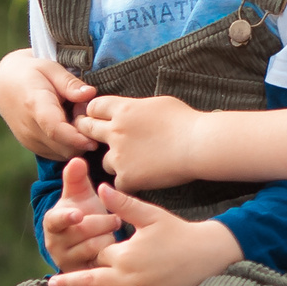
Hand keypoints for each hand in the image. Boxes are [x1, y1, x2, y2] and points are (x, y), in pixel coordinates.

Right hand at [0, 49, 96, 156]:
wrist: (6, 85)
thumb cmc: (33, 73)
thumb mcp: (51, 69)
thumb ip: (70, 83)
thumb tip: (90, 93)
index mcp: (35, 105)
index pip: (55, 129)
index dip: (76, 138)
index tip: (94, 141)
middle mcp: (30, 127)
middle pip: (63, 146)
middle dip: (83, 138)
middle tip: (90, 119)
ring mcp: (29, 139)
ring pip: (62, 153)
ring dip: (77, 144)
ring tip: (78, 120)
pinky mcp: (31, 146)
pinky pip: (57, 154)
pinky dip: (69, 146)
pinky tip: (71, 129)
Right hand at [40, 157, 121, 270]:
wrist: (90, 242)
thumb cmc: (85, 213)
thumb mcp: (80, 196)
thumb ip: (76, 178)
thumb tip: (76, 159)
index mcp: (53, 222)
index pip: (55, 220)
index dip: (66, 217)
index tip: (78, 214)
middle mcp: (55, 243)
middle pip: (80, 233)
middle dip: (101, 223)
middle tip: (115, 219)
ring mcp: (67, 260)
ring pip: (92, 248)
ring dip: (108, 238)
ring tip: (115, 232)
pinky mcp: (80, 274)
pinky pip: (98, 264)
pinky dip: (110, 256)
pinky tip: (116, 249)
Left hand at [46, 186, 240, 285]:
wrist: (210, 252)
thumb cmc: (180, 232)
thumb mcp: (151, 215)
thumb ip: (123, 204)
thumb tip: (101, 187)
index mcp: (125, 253)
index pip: (98, 256)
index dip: (91, 253)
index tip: (85, 252)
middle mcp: (128, 276)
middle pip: (91, 281)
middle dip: (70, 283)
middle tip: (51, 285)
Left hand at [73, 95, 208, 190]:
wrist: (198, 144)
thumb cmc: (186, 121)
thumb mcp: (159, 103)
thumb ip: (137, 108)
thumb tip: (132, 112)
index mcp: (124, 110)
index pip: (94, 107)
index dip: (95, 113)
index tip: (98, 118)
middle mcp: (116, 131)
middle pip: (88, 129)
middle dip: (89, 132)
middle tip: (93, 138)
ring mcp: (119, 156)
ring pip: (104, 161)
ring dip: (115, 162)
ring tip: (136, 163)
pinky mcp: (127, 177)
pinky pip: (119, 182)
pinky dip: (129, 182)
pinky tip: (144, 178)